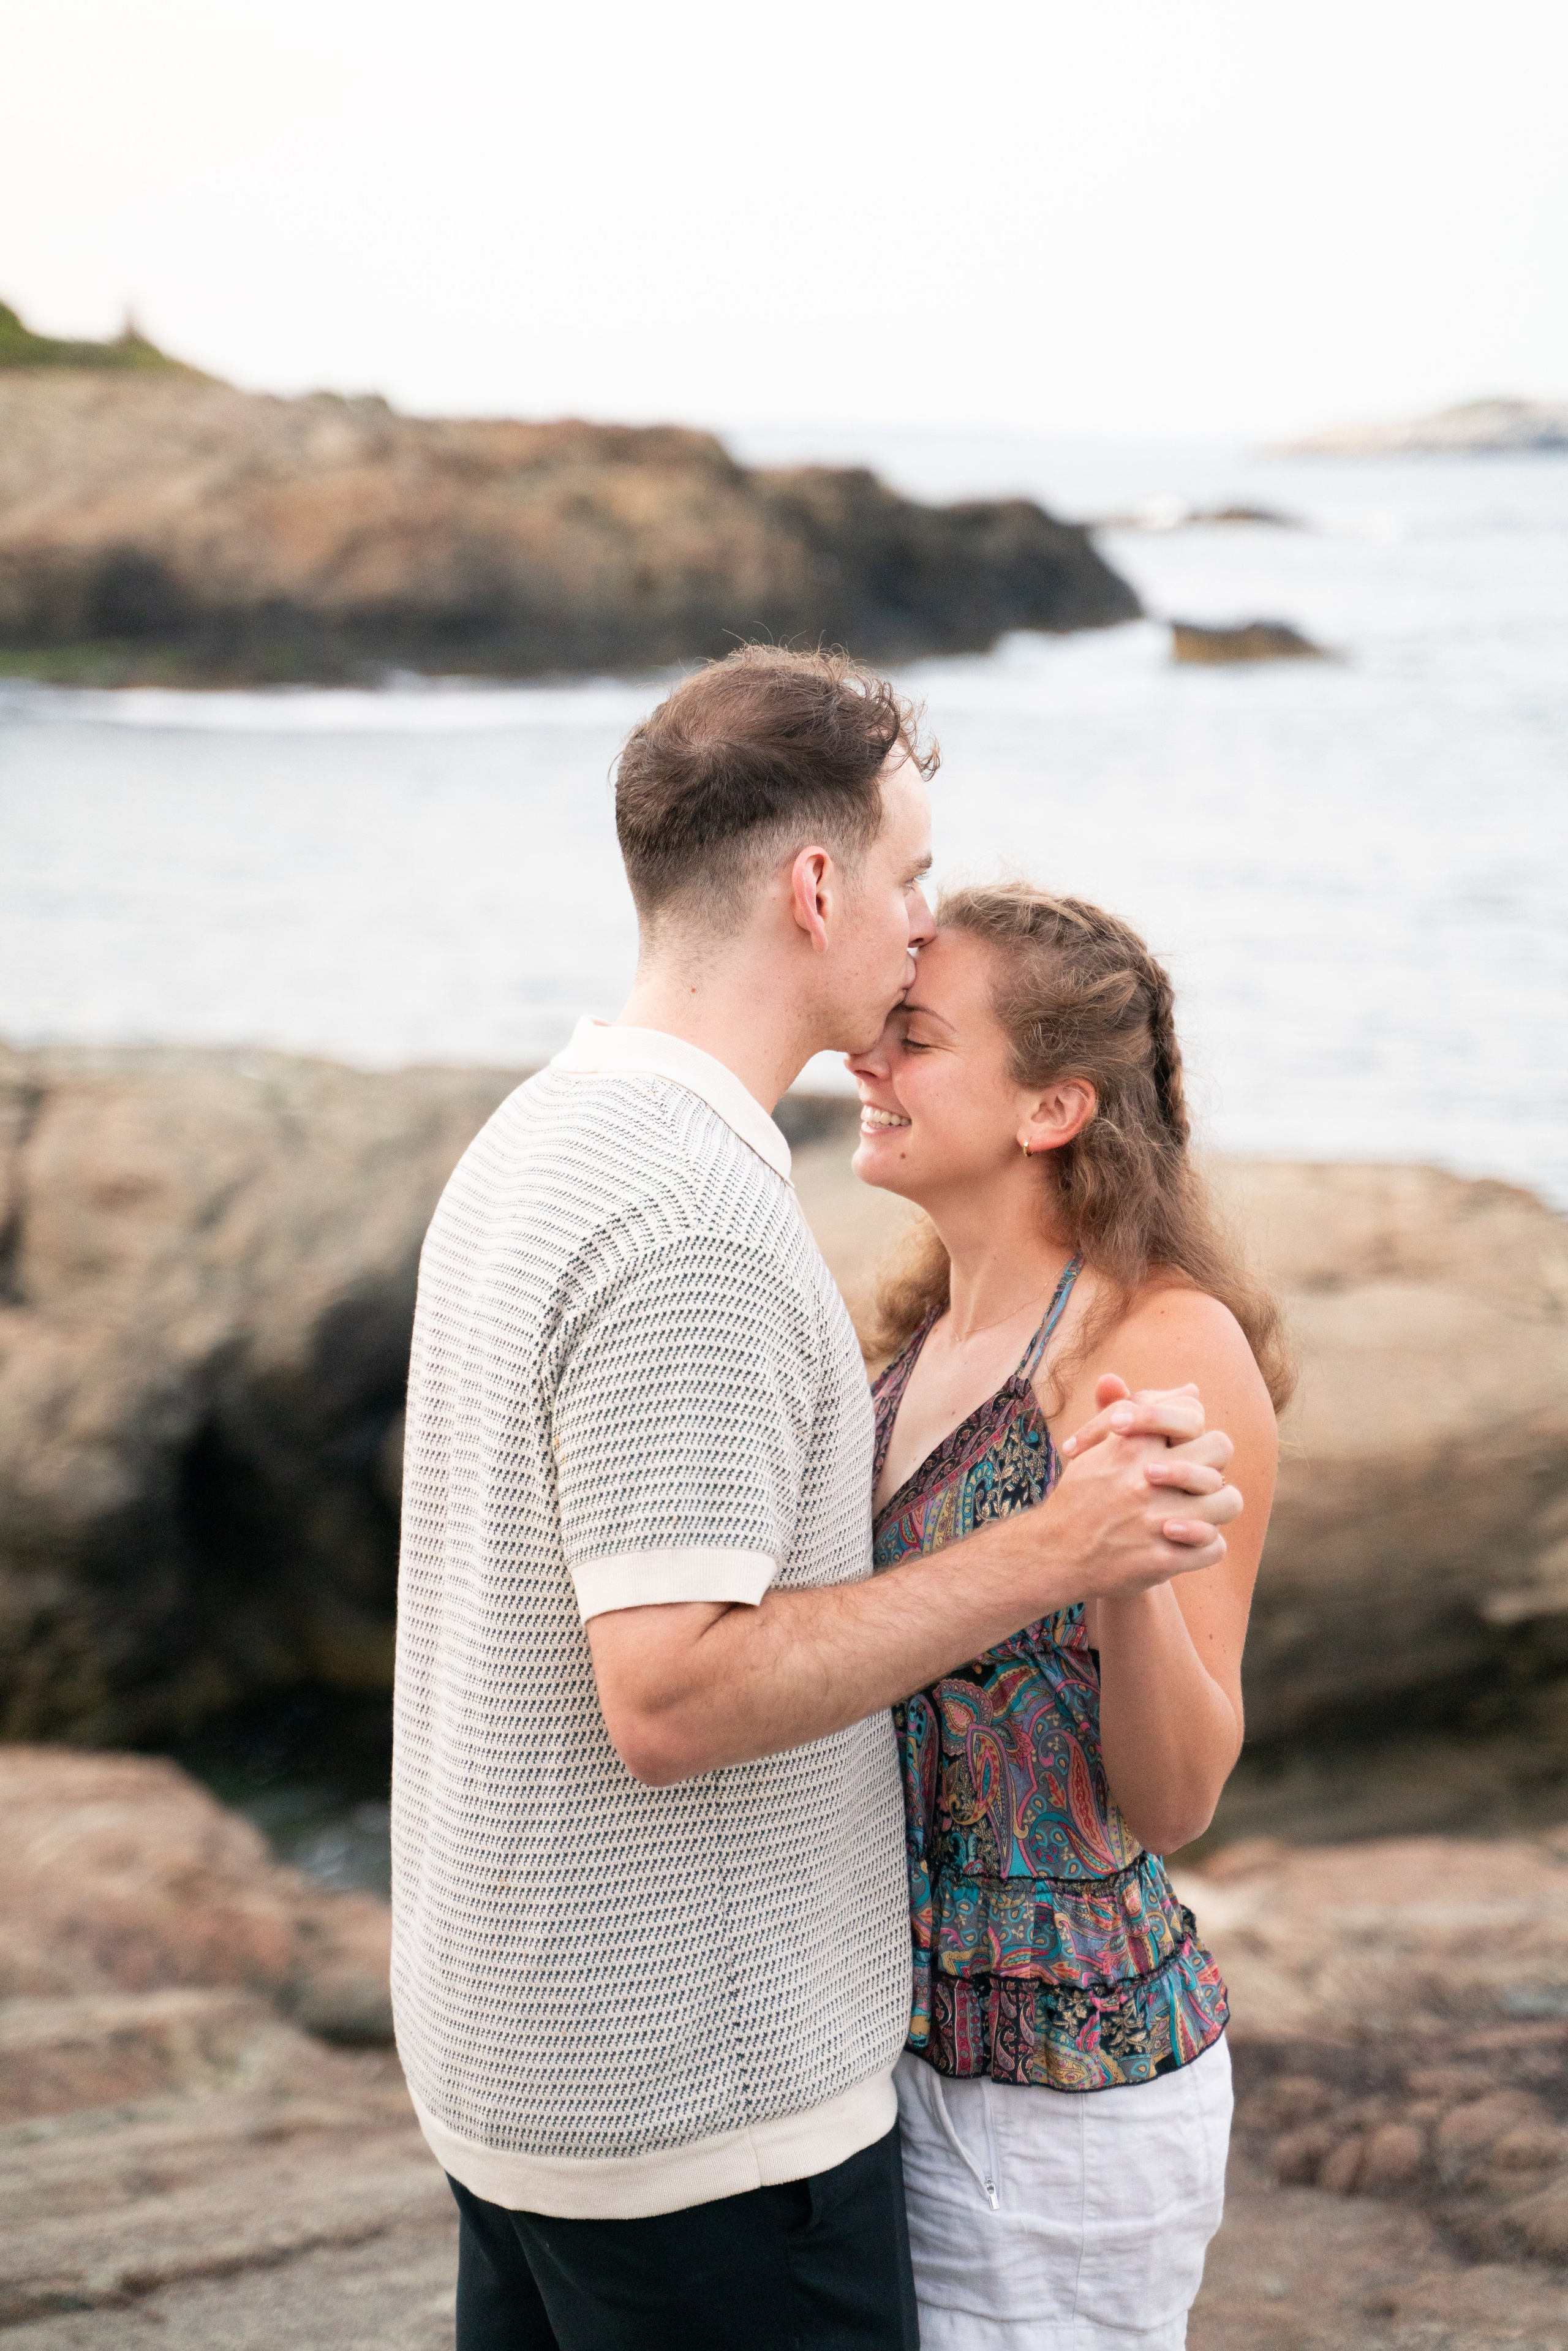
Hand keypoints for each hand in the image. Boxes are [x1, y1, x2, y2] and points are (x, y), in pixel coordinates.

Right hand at [1060, 1375, 1239, 1549]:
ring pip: (1229, 1500)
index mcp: (1131, 1444)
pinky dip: (1205, 1546)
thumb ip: (1141, 1411)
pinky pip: (1215, 1546)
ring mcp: (1158, 1519)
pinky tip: (1187, 1542)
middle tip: (1197, 1477)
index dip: (1192, 1427)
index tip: (1179, 1443)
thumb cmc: (1082, 1495)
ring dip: (1217, 1507)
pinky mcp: (1165, 1558)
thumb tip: (1191, 1388)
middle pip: (1220, 1447)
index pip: (1193, 1414)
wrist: (1056, 1553)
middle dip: (1212, 1461)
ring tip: (1200, 1511)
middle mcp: (1148, 1477)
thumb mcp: (1101, 1446)